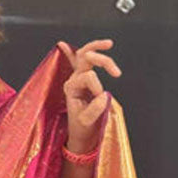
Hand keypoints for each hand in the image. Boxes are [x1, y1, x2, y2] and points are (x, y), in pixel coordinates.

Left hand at [56, 39, 121, 153]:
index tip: (102, 101)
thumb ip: (94, 109)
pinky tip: (61, 44)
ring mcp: (77, 78)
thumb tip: (103, 95)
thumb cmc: (83, 127)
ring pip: (84, 55)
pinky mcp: (82, 80)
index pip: (89, 77)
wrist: (80, 133)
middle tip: (117, 73)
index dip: (98, 88)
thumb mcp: (88, 121)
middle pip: (87, 58)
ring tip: (109, 44)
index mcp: (72, 88)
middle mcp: (73, 80)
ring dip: (96, 47)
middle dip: (103, 61)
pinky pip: (75, 63)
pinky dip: (68, 52)